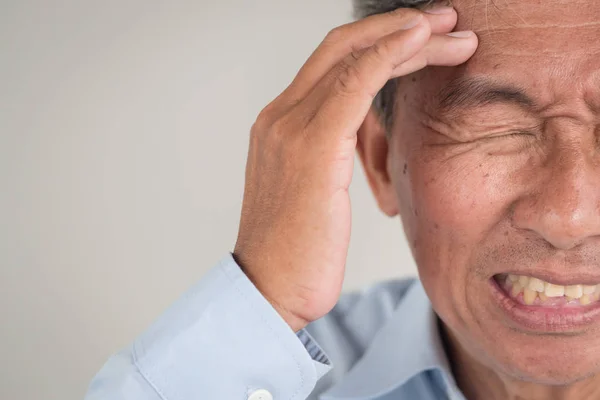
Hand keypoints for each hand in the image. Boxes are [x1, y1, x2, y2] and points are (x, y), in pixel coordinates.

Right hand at [233, 6, 477, 330]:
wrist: (269, 290)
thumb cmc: (298, 251)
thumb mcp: (314, 193)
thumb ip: (329, 156)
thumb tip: (366, 142)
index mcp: (280, 125)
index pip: (332, 64)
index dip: (379, 41)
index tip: (424, 36)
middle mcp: (280, 117)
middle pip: (342, 49)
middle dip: (398, 28)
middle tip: (447, 21)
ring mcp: (290, 128)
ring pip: (352, 59)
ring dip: (407, 38)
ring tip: (453, 32)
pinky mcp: (311, 148)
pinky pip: (353, 85)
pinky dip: (388, 55)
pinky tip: (420, 41)